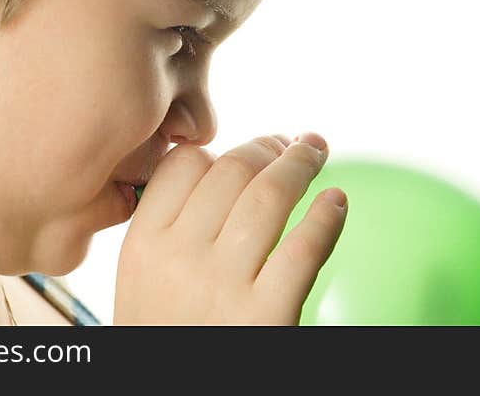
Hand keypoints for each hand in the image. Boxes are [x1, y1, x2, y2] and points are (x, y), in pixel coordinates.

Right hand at [113, 133, 345, 324]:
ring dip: (300, 164)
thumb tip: (216, 172)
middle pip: (232, 170)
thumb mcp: (142, 286)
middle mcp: (178, 259)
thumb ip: (166, 233)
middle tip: (291, 142)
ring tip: (316, 150)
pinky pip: (303, 249)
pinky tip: (337, 201)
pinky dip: (326, 217)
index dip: (221, 147)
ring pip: (269, 196)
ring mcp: (222, 287)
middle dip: (268, 146)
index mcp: (142, 246)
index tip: (247, 147)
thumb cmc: (166, 338)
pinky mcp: (267, 317)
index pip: (183, 166)